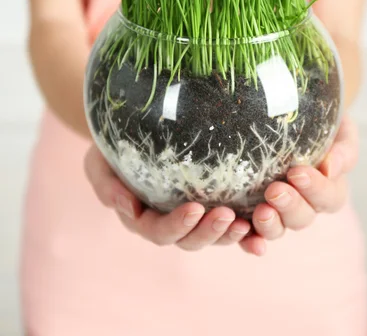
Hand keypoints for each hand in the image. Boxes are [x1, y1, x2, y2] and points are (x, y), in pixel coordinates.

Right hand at [84, 146, 266, 254]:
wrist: (127, 134)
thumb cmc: (110, 150)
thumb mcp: (98, 164)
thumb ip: (107, 186)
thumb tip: (126, 207)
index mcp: (143, 218)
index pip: (160, 231)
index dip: (177, 225)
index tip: (195, 208)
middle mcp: (169, 223)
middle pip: (190, 240)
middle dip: (209, 232)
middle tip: (228, 216)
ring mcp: (192, 216)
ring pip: (213, 236)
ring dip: (230, 233)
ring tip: (248, 222)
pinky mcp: (210, 205)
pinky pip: (230, 223)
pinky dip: (247, 231)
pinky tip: (261, 229)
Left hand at [251, 116, 358, 239]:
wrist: (285, 112)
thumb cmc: (318, 122)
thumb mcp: (339, 129)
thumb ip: (342, 149)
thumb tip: (330, 169)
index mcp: (328, 188)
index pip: (329, 197)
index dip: (315, 189)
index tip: (298, 172)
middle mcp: (304, 205)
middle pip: (302, 218)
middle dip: (290, 206)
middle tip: (274, 191)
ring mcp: (278, 213)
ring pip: (277, 230)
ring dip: (270, 225)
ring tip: (260, 212)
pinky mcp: (252, 215)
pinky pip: (251, 234)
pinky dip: (248, 240)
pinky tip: (242, 233)